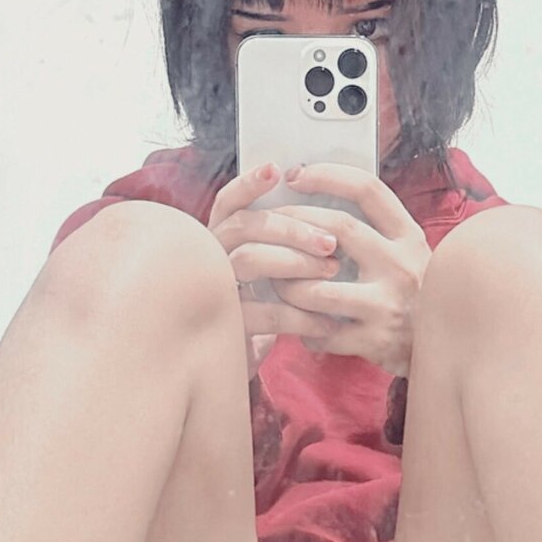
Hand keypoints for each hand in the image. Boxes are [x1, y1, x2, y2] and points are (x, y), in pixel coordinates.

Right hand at [208, 162, 344, 379]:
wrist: (233, 371)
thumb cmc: (258, 315)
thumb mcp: (268, 278)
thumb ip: (282, 247)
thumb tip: (329, 221)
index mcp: (219, 240)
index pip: (228, 202)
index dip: (250, 184)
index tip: (277, 170)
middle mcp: (209, 259)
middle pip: (244, 226)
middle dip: (291, 228)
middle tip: (331, 242)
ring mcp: (212, 291)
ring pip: (249, 260)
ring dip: (295, 263)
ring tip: (332, 272)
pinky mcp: (224, 326)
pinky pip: (265, 312)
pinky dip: (302, 316)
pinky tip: (327, 322)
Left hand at [268, 163, 432, 376]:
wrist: (452, 347)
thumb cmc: (417, 298)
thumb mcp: (409, 256)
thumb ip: (376, 233)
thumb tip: (320, 203)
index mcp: (408, 237)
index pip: (367, 190)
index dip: (327, 176)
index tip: (294, 175)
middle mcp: (401, 265)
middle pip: (338, 229)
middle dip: (294, 226)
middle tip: (268, 229)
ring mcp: (388, 304)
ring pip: (320, 289)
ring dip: (288, 285)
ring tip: (275, 282)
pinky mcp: (375, 340)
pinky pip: (324, 333)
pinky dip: (303, 329)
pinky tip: (296, 325)